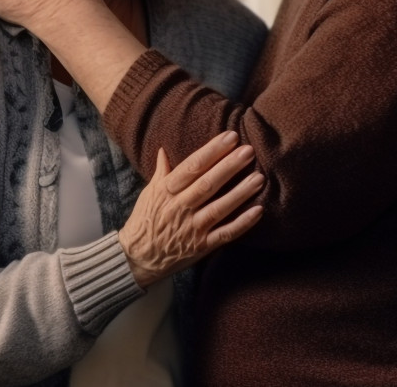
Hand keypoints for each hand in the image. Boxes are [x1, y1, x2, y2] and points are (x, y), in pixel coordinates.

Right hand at [119, 131, 263, 287]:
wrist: (137, 258)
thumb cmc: (145, 221)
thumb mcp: (149, 193)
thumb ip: (162, 172)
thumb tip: (163, 149)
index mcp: (167, 191)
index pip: (192, 167)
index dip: (212, 151)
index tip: (231, 137)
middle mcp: (180, 208)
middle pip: (207, 184)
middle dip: (229, 167)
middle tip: (249, 151)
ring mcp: (192, 228)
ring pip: (219, 208)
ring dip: (240, 193)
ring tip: (259, 178)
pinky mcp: (202, 246)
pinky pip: (225, 234)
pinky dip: (242, 223)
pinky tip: (258, 210)